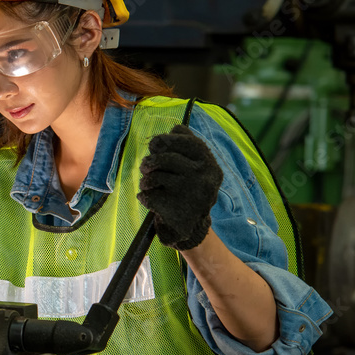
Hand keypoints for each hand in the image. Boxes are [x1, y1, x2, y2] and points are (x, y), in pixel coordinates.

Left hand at [137, 124, 223, 250]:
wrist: (192, 227)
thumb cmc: (188, 190)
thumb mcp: (196, 168)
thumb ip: (187, 148)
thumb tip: (176, 128)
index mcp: (210, 165)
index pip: (189, 142)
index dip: (167, 140)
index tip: (155, 144)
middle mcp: (204, 178)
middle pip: (166, 158)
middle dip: (150, 162)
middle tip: (145, 167)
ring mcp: (190, 194)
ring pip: (155, 177)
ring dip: (145, 181)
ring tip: (147, 184)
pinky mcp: (176, 210)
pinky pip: (149, 195)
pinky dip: (144, 197)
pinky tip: (148, 200)